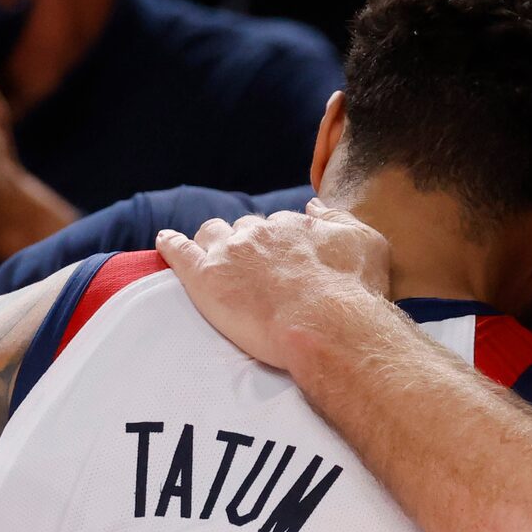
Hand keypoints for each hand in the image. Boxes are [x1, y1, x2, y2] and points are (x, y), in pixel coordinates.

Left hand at [155, 198, 392, 377]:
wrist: (329, 325)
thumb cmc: (354, 291)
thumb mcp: (367, 243)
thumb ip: (338, 220)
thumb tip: (315, 206)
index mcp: (293, 226)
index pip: (277, 227)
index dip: (277, 244)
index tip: (280, 261)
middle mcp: (259, 232)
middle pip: (243, 229)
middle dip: (245, 244)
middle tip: (251, 269)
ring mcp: (230, 253)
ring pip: (210, 235)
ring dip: (211, 242)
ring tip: (208, 256)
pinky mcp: (205, 278)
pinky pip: (178, 251)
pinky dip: (170, 244)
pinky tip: (164, 242)